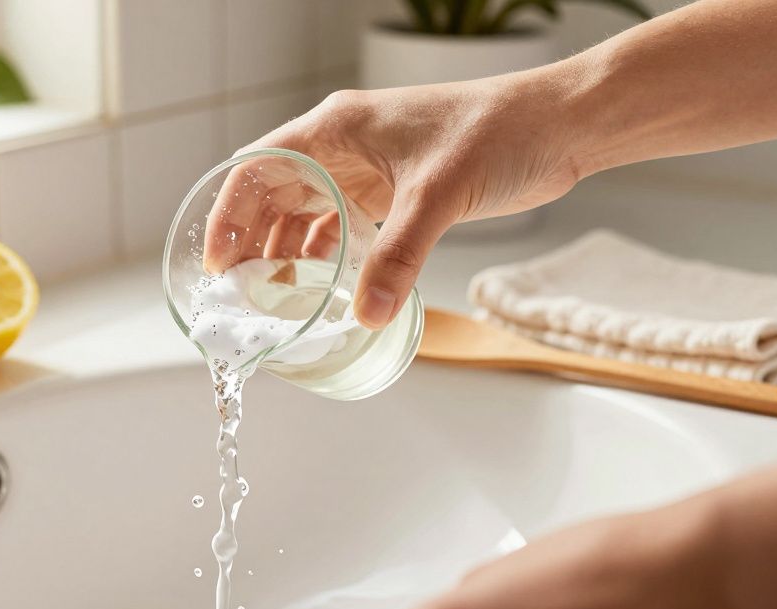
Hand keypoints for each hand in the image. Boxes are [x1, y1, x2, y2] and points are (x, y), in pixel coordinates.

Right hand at [206, 73, 584, 328]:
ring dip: (286, 251)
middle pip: (274, 194)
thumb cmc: (498, 133)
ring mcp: (367, 169)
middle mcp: (342, 146)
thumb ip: (397, 257)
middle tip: (239, 293)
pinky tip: (321, 285)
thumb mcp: (437, 195)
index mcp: (336, 128)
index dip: (230, 215)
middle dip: (251, 241)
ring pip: (306, 212)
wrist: (557, 126)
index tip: (220, 262)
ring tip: (272, 297)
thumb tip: (366, 314)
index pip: (258, 168)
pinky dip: (326, 254)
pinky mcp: (393, 191)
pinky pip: (342, 225)